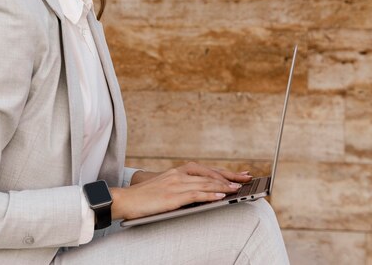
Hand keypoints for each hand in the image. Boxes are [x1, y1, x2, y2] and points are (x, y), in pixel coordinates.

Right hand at [112, 162, 252, 220]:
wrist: (125, 200)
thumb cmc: (144, 198)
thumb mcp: (165, 189)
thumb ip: (182, 189)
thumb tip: (204, 195)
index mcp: (176, 171)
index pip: (205, 170)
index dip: (224, 172)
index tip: (239, 174)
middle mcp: (177, 174)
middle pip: (208, 174)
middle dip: (229, 176)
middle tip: (246, 179)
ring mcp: (174, 184)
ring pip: (204, 182)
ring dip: (223, 185)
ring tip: (237, 188)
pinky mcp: (171, 196)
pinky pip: (194, 194)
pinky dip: (209, 194)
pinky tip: (220, 196)